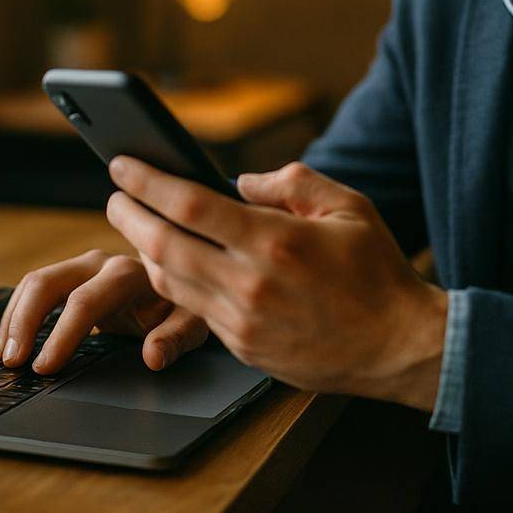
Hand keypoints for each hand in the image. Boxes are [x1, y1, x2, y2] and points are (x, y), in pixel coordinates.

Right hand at [0, 249, 209, 372]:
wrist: (185, 281)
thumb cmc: (188, 306)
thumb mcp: (194, 323)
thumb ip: (176, 338)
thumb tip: (153, 357)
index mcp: (129, 274)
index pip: (84, 302)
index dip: (61, 336)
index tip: (43, 368)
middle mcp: (100, 263)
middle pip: (47, 283)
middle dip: (24, 323)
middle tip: (12, 362)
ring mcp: (82, 267)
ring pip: (34, 283)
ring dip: (13, 319)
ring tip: (4, 357)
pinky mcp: (71, 277)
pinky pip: (34, 289)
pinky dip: (16, 314)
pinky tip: (9, 342)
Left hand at [105, 157, 447, 410]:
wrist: (398, 346)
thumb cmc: (377, 272)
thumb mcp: (348, 206)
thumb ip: (291, 182)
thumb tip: (239, 182)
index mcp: (275, 242)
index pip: (188, 205)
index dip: (147, 181)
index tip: (122, 164)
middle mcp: (250, 284)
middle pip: (162, 245)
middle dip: (127, 216)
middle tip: (114, 197)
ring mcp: (243, 322)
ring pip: (169, 282)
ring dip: (144, 251)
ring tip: (137, 226)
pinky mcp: (242, 348)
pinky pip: (193, 310)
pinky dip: (175, 283)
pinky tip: (174, 264)